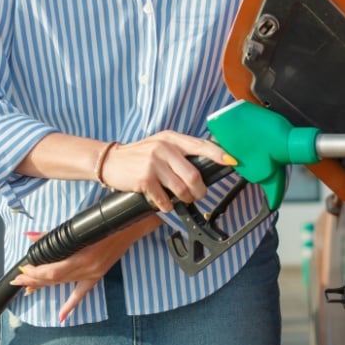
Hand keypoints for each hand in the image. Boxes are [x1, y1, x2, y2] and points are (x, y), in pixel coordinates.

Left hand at [10, 218, 157, 322]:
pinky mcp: (98, 275)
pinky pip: (82, 293)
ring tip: (27, 289)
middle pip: (55, 279)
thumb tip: (31, 237)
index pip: (53, 271)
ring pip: (64, 285)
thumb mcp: (79, 225)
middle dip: (34, 280)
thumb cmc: (105, 220)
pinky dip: (70, 305)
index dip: (36, 272)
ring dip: (44, 286)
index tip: (23, 268)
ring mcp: (93, 274)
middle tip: (17, 281)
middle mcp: (88, 268)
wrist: (131, 225)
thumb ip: (54, 234)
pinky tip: (61, 316)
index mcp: (83, 255)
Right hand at [99, 131, 233, 211]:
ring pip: (182, 189)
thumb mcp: (160, 144)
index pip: (202, 145)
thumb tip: (208, 163)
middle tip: (198, 194)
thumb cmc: (140, 155)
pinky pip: (165, 200)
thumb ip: (180, 151)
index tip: (233, 161)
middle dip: (200, 191)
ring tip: (181, 198)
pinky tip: (163, 202)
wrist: (111, 161)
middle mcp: (165, 148)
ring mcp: (154, 163)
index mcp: (172, 138)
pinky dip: (167, 205)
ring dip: (184, 199)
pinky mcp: (145, 179)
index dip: (219, 155)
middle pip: (194, 175)